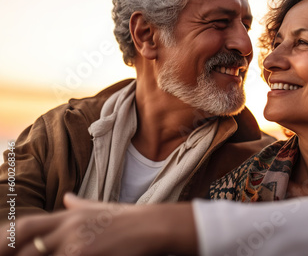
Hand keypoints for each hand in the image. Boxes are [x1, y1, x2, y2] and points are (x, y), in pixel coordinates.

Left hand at [0, 194, 196, 254]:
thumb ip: (80, 205)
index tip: (3, 249)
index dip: (7, 239)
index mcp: (68, 217)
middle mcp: (68, 229)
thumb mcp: (102, 208)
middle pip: (27, 246)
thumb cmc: (129, 219)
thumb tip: (66, 198)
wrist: (153, 225)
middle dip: (17, 255)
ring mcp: (77, 245)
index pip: (26, 226)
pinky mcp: (89, 255)